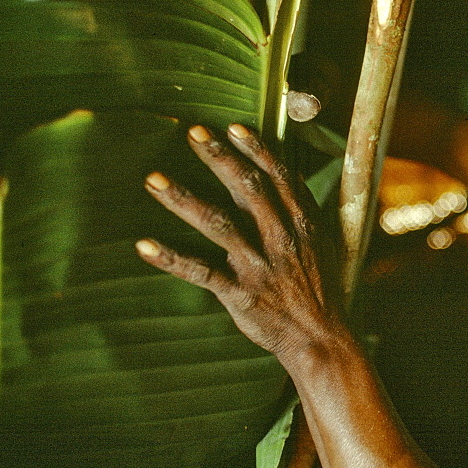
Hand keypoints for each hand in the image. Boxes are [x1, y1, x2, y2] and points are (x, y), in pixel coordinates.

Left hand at [135, 123, 337, 363]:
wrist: (321, 340)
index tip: (231, 127)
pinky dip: (171, 258)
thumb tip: (282, 179)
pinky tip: (143, 246)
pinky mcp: (241, 295)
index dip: (255, 150)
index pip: (279, 177)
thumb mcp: (323, 245)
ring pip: (218, 224)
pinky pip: (201, 272)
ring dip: (184, 200)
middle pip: (247, 190)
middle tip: (193, 134)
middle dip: (219, 158)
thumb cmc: (321, 291)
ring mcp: (259, 266)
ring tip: (154, 180)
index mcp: (303, 225)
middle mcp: (282, 239)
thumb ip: (300, 213)